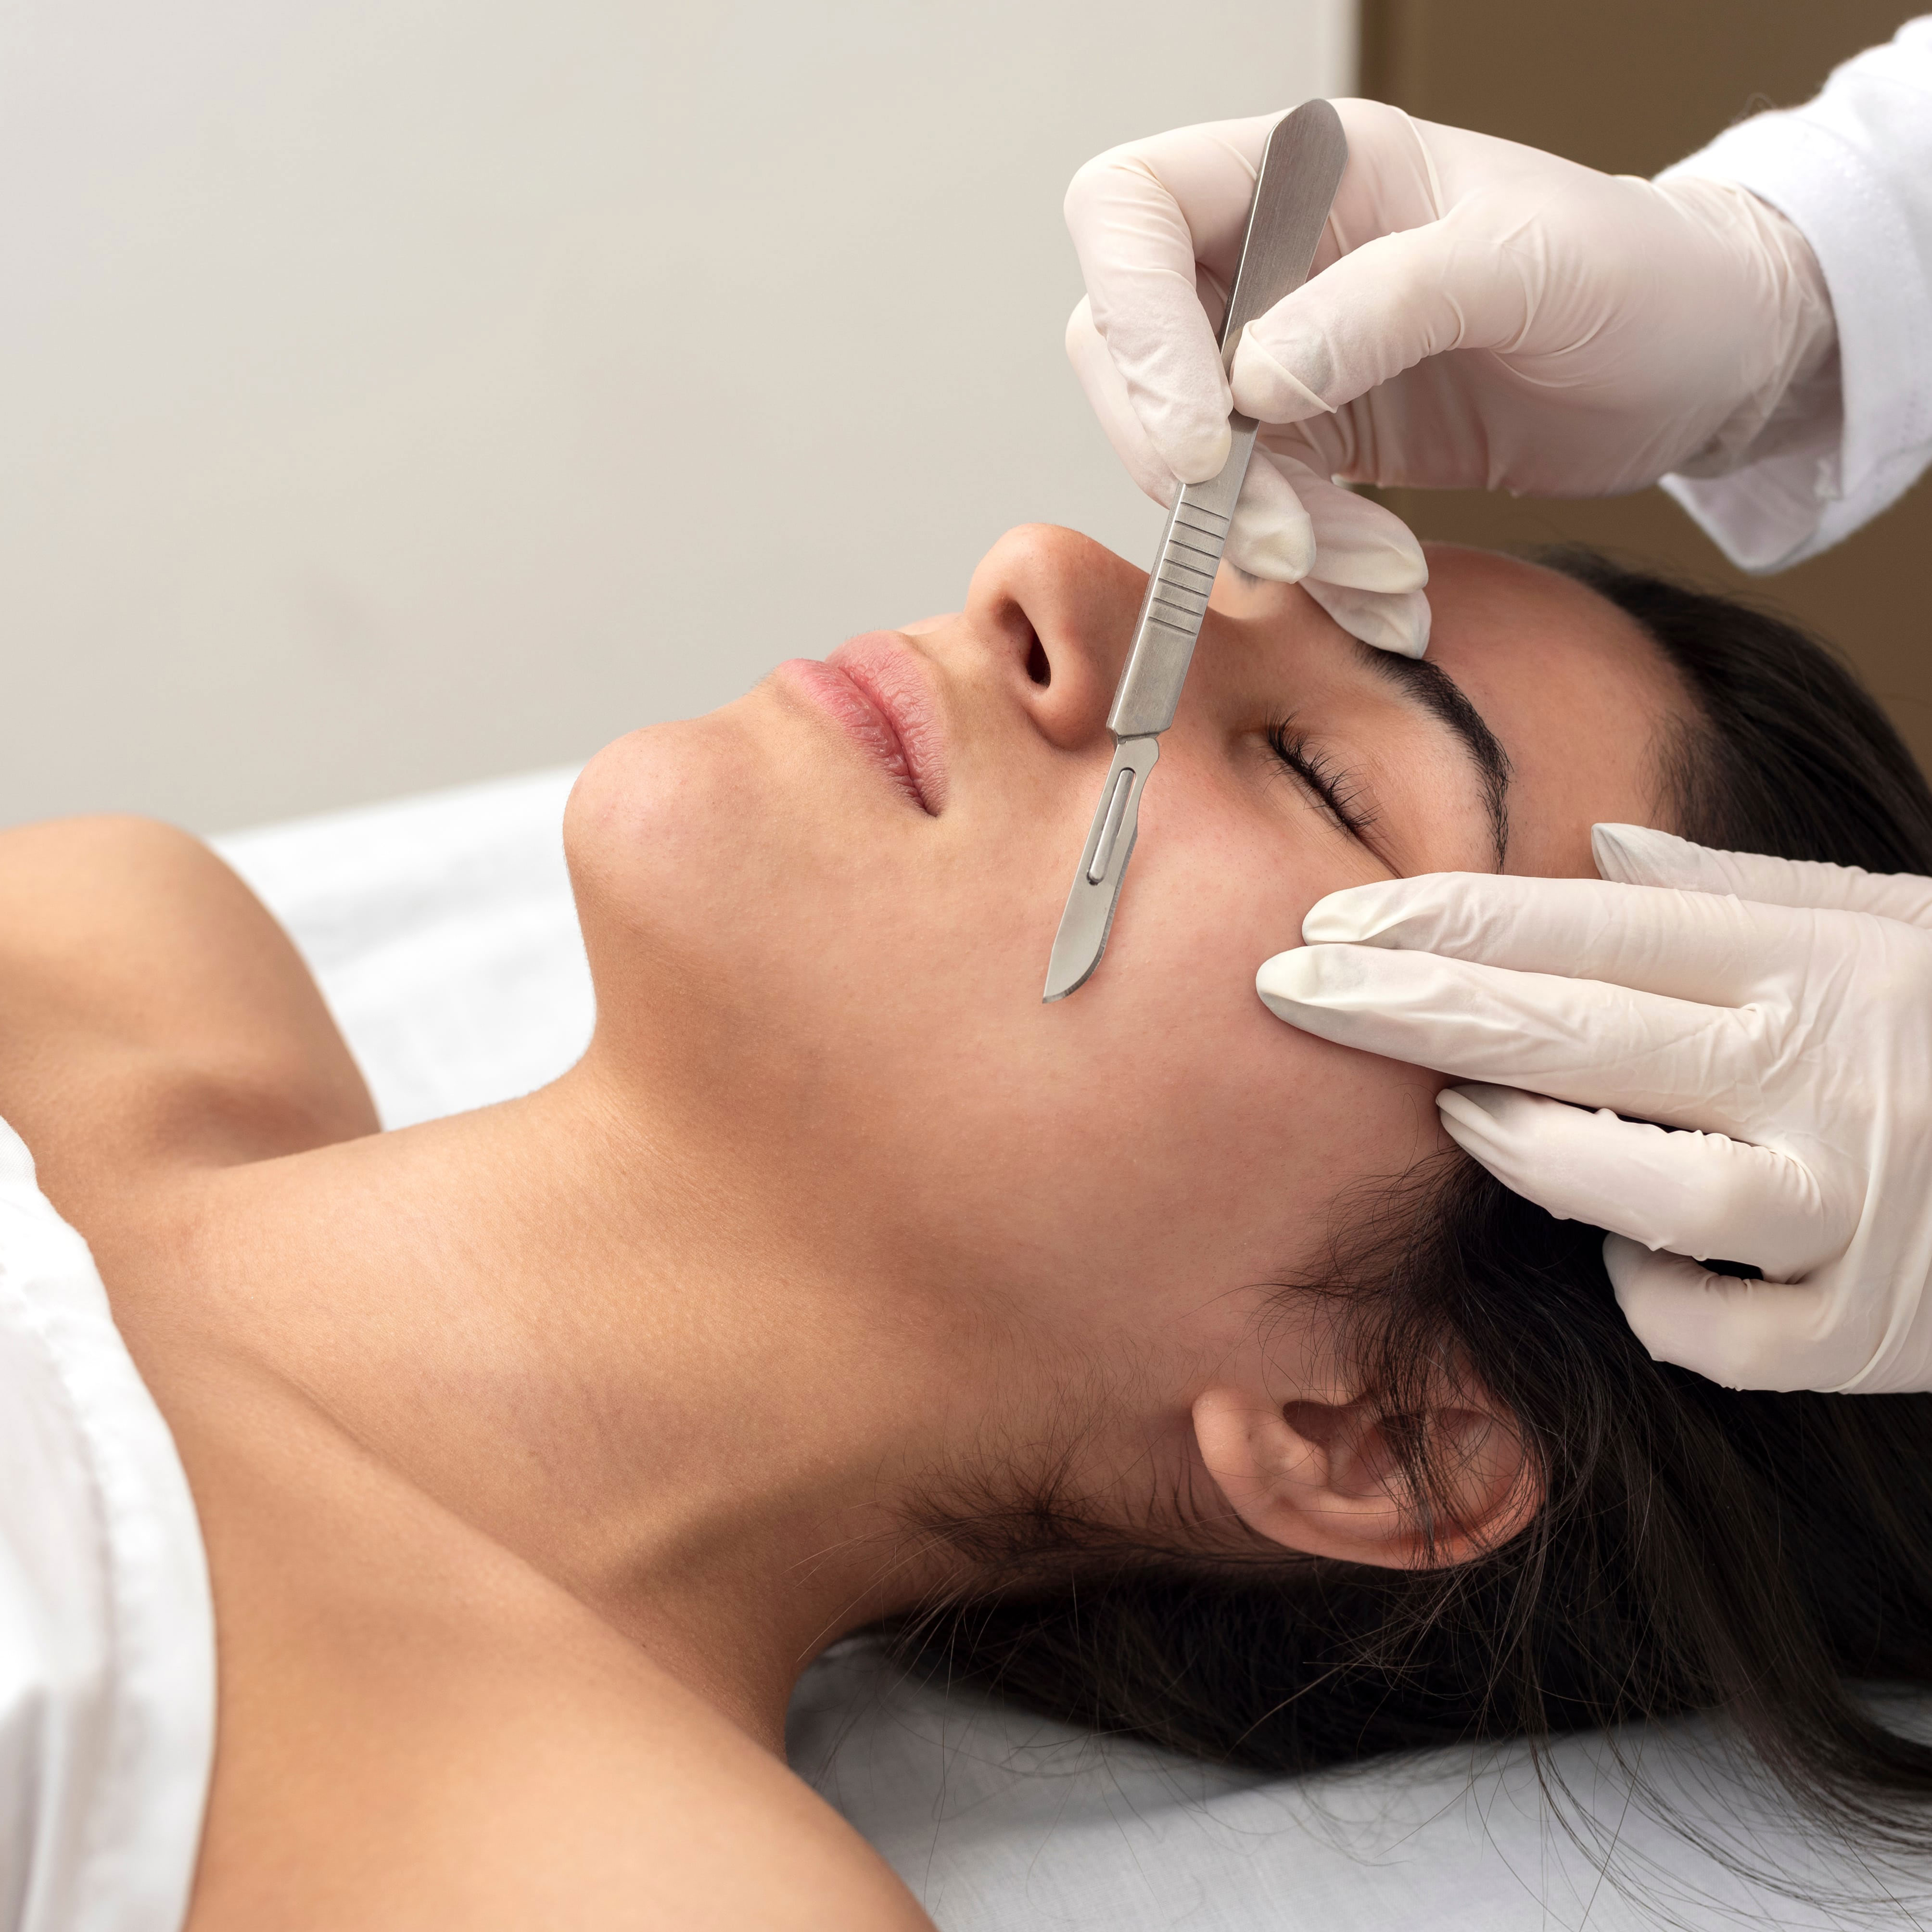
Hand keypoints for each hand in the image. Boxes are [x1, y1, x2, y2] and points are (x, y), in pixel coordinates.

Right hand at [1064, 101, 1834, 657]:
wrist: (1701, 364)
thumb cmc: (1640, 275)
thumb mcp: (1529, 266)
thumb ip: (1387, 306)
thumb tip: (1252, 383)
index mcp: (1304, 170)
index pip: (1127, 212)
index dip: (1133, 323)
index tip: (1206, 437)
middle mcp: (1269, 262)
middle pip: (1128, 360)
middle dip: (1196, 470)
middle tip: (1286, 541)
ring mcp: (1282, 361)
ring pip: (1191, 465)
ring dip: (1272, 539)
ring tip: (1387, 573)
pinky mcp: (1315, 449)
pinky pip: (1265, 523)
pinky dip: (1320, 579)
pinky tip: (1396, 597)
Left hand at [1252, 824, 1931, 1393]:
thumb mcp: (1899, 924)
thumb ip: (1749, 890)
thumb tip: (1607, 844)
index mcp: (1826, 964)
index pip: (1600, 927)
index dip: (1458, 919)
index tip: (1340, 917)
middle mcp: (1832, 1080)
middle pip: (1578, 1037)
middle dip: (1416, 1009)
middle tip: (1294, 987)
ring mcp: (1852, 1212)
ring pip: (1635, 1191)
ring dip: (1526, 1152)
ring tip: (1461, 1118)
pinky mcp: (1867, 1333)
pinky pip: (1709, 1327)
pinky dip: (1655, 1293)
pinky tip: (1636, 1250)